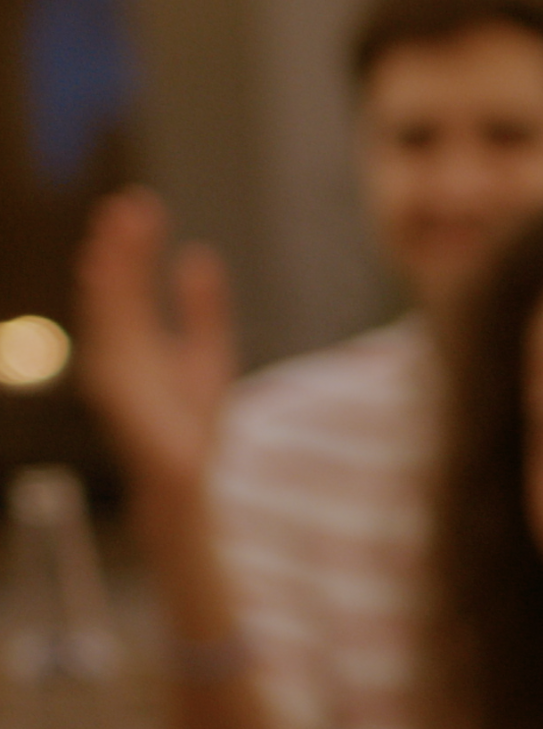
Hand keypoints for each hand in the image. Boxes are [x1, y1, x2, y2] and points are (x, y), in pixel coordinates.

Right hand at [71, 189, 235, 492]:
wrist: (187, 482)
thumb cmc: (190, 424)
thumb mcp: (207, 354)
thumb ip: (202, 309)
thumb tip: (198, 253)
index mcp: (132, 341)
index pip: (129, 284)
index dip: (131, 246)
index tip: (139, 204)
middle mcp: (114, 351)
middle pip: (114, 289)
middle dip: (117, 247)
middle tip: (125, 204)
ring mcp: (110, 371)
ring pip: (108, 308)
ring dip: (111, 267)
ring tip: (118, 229)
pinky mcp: (115, 392)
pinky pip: (110, 341)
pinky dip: (109, 307)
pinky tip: (109, 276)